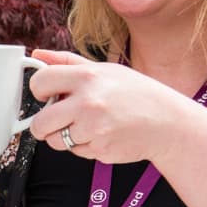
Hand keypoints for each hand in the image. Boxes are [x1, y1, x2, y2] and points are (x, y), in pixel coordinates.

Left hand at [26, 49, 189, 164]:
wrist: (169, 123)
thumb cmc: (137, 94)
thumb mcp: (106, 69)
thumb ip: (68, 62)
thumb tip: (37, 54)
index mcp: (87, 77)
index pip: (40, 82)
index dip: (39, 91)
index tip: (46, 95)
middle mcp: (88, 102)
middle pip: (39, 122)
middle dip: (43, 125)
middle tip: (56, 120)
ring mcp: (94, 128)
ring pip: (56, 141)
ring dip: (65, 137)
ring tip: (88, 125)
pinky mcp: (100, 149)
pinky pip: (76, 152)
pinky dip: (84, 146)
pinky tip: (102, 135)